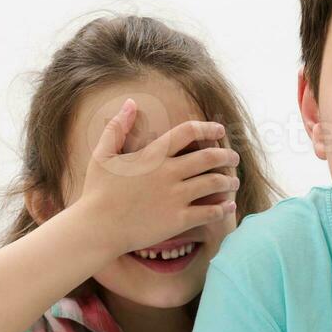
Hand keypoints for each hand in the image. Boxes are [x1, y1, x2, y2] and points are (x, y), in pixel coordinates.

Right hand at [78, 98, 241, 255]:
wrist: (97, 229)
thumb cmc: (97, 192)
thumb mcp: (102, 154)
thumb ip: (118, 126)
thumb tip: (131, 102)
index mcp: (153, 155)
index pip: (189, 132)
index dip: (209, 128)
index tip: (220, 131)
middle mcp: (168, 173)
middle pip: (210, 157)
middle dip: (227, 155)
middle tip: (234, 158)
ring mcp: (175, 197)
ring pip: (214, 183)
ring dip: (229, 182)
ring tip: (233, 182)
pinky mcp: (178, 220)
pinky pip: (210, 212)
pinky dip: (224, 208)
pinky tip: (229, 206)